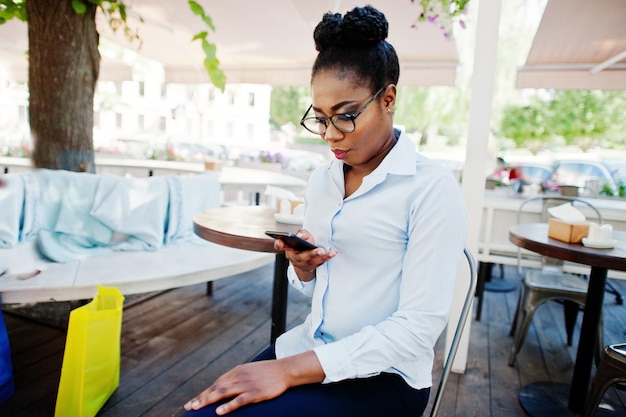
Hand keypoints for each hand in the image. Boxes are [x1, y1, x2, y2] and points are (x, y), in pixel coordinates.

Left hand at [183, 352, 324, 414]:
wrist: (285, 370)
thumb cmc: (268, 372)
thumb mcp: (250, 371)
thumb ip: (238, 378)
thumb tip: (226, 386)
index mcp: (237, 371)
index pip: (216, 383)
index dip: (204, 393)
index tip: (194, 402)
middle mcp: (239, 377)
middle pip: (216, 388)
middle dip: (201, 398)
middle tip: (189, 407)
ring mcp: (247, 384)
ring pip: (223, 393)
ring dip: (208, 401)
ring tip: (197, 408)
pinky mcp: (255, 392)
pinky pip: (239, 400)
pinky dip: (228, 406)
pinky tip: (219, 412)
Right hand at [274, 229, 337, 274]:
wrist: (306, 257)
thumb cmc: (303, 244)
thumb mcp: (302, 235)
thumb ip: (301, 234)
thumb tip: (302, 237)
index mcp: (288, 248)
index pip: (280, 245)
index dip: (279, 244)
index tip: (280, 242)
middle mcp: (294, 258)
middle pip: (301, 257)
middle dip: (311, 254)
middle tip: (320, 250)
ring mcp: (303, 264)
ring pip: (312, 262)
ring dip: (322, 257)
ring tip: (330, 252)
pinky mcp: (311, 267)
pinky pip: (319, 263)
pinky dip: (327, 258)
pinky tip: (333, 252)